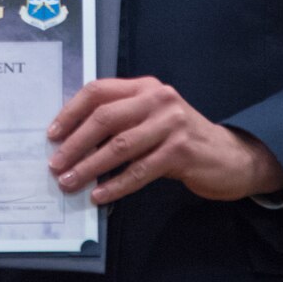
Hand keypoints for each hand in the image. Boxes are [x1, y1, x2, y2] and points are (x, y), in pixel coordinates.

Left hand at [45, 76, 282, 204]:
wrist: (230, 156)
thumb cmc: (180, 139)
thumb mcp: (151, 118)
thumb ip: (121, 118)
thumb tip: (73, 139)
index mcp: (145, 86)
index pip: (99, 91)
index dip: (71, 112)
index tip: (52, 134)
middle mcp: (158, 99)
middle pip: (105, 117)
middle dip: (75, 143)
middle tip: (56, 164)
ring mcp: (172, 124)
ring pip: (119, 146)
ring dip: (90, 167)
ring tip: (70, 183)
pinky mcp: (181, 151)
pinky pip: (139, 171)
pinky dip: (116, 185)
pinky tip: (100, 195)